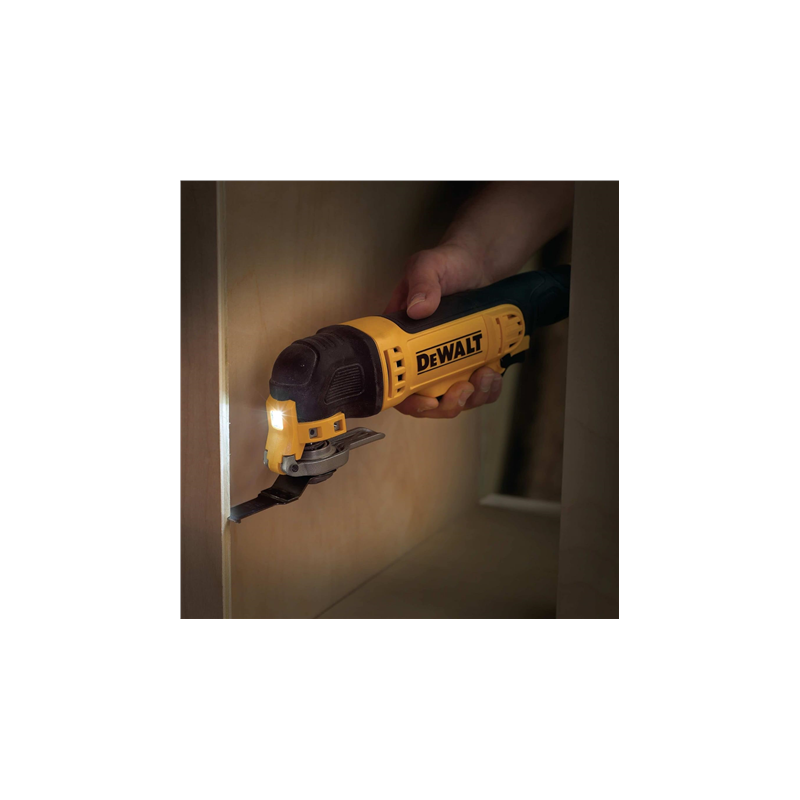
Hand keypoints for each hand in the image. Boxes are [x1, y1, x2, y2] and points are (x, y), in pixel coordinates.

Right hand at [383, 243, 502, 418]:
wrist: (480, 263)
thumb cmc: (447, 264)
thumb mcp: (428, 265)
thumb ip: (422, 283)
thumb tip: (418, 309)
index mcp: (401, 339)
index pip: (395, 384)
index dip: (409, 402)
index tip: (428, 402)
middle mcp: (421, 357)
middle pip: (427, 401)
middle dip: (447, 404)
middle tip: (462, 388)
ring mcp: (447, 362)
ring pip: (455, 399)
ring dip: (472, 397)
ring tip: (485, 375)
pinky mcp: (471, 361)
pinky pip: (478, 389)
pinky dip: (488, 388)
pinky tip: (494, 372)